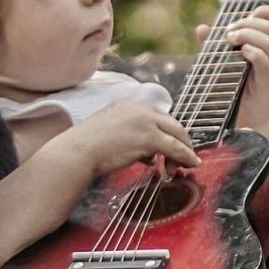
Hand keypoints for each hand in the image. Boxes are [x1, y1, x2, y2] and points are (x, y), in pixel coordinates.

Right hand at [68, 99, 199, 176]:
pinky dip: (186, 156)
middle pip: (172, 124)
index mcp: (131, 104)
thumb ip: (133, 139)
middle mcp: (141, 108)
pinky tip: (190, 164)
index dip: (168, 133)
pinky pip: (175, 148)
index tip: (172, 147)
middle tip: (185, 156)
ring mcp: (146, 121)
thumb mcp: (113, 134)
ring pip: (177, 135)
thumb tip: (150, 156)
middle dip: (181, 142)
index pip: (159, 117)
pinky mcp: (150, 137)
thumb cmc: (88, 147)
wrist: (78, 152)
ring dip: (185, 151)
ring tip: (187, 165)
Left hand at [195, 0, 268, 137]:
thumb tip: (201, 28)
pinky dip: (251, 51)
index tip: (245, 16)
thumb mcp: (228, 61)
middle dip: (248, 24)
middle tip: (228, 33)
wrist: (248, 119)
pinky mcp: (268, 83)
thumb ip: (216, 45)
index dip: (265, 10)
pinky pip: (265, 61)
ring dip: (247, 35)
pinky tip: (239, 53)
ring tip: (229, 40)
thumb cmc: (238, 87)